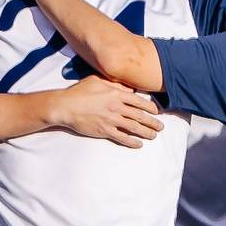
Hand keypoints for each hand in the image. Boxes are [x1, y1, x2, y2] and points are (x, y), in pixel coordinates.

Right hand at [46, 76, 160, 146]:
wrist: (65, 106)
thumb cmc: (79, 91)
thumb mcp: (97, 81)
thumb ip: (114, 84)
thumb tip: (128, 89)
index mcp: (116, 94)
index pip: (139, 101)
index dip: (150, 107)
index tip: (157, 112)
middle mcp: (116, 107)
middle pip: (139, 116)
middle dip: (152, 122)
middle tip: (160, 127)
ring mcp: (111, 120)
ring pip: (134, 128)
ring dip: (146, 132)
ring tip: (153, 136)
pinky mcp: (104, 130)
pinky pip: (122, 137)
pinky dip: (132, 142)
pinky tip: (139, 144)